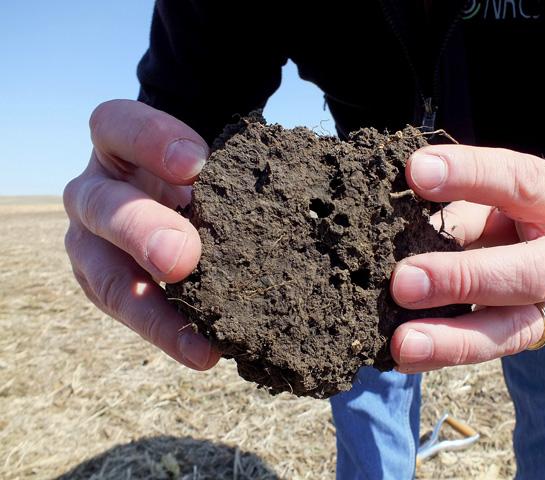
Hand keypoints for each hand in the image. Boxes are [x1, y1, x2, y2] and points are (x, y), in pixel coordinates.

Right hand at [63, 99, 218, 369]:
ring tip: (200, 344)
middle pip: (101, 207)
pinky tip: (207, 351)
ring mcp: (94, 245)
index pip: (116, 126)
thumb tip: (293, 183)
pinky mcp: (106, 285)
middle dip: (141, 232)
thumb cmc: (197, 171)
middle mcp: (95, 194)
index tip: (197, 164)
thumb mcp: (203, 156)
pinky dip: (170, 334)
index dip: (150, 141)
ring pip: (106, 279)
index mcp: (116, 145)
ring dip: (151, 310)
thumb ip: (228, 162)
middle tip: (181, 258)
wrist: (172, 194)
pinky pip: (133, 315)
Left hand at [390, 144, 544, 372]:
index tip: (417, 172)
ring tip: (404, 345)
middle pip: (528, 275)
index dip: (470, 175)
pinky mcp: (539, 336)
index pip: (521, 182)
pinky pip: (492, 350)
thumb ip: (462, 212)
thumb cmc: (521, 215)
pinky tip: (405, 359)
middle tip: (403, 284)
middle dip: (462, 280)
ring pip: (513, 331)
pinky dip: (445, 355)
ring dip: (453, 340)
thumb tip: (401, 234)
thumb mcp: (501, 198)